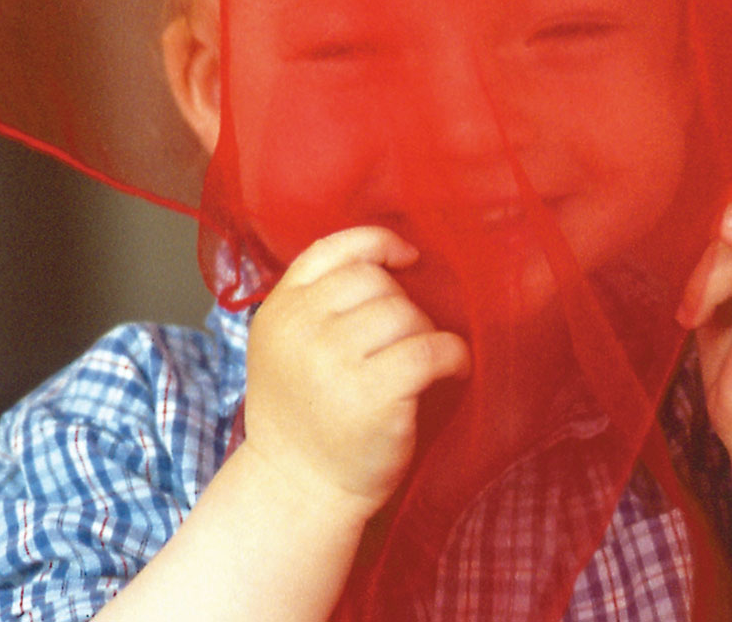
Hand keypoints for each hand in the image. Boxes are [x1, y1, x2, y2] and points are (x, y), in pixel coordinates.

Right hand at [241, 226, 471, 518]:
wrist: (298, 488)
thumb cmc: (303, 416)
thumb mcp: (285, 348)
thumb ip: (315, 304)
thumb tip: (388, 261)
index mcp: (279, 310)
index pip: (331, 249)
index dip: (376, 244)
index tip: (407, 256)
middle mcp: (300, 329)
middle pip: (375, 281)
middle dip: (401, 305)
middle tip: (405, 339)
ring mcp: (333, 362)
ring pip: (404, 313)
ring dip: (425, 332)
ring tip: (422, 361)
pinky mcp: (373, 395)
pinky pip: (431, 349)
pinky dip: (453, 355)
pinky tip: (453, 368)